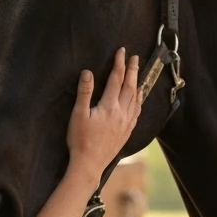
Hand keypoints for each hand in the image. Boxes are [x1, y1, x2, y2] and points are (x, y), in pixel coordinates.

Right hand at [66, 48, 141, 180]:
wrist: (89, 165)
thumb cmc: (80, 140)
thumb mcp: (78, 115)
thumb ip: (84, 92)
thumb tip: (88, 72)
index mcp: (109, 106)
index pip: (116, 79)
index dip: (119, 64)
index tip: (122, 51)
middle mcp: (121, 112)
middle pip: (130, 86)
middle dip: (132, 70)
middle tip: (135, 57)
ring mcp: (126, 123)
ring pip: (135, 99)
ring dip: (137, 83)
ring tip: (139, 74)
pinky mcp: (126, 132)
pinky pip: (137, 112)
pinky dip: (139, 101)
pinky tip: (139, 98)